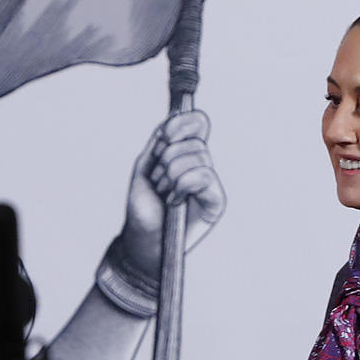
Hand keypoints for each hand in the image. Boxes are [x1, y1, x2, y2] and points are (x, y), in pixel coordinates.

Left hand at [117, 110, 225, 281]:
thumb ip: (160, 141)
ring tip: (164, 193)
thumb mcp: (145, 166)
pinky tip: (174, 202)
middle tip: (158, 181)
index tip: (164, 135)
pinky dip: (182, 186)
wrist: (143, 239)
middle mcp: (201, 165)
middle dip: (167, 159)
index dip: (182, 123)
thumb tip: (174, 120)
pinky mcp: (216, 200)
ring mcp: (210, 183)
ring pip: (198, 156)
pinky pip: (204, 175)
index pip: (198, 123)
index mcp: (186, 153)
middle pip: (194, 140)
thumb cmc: (143, 207)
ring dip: (171, 175)